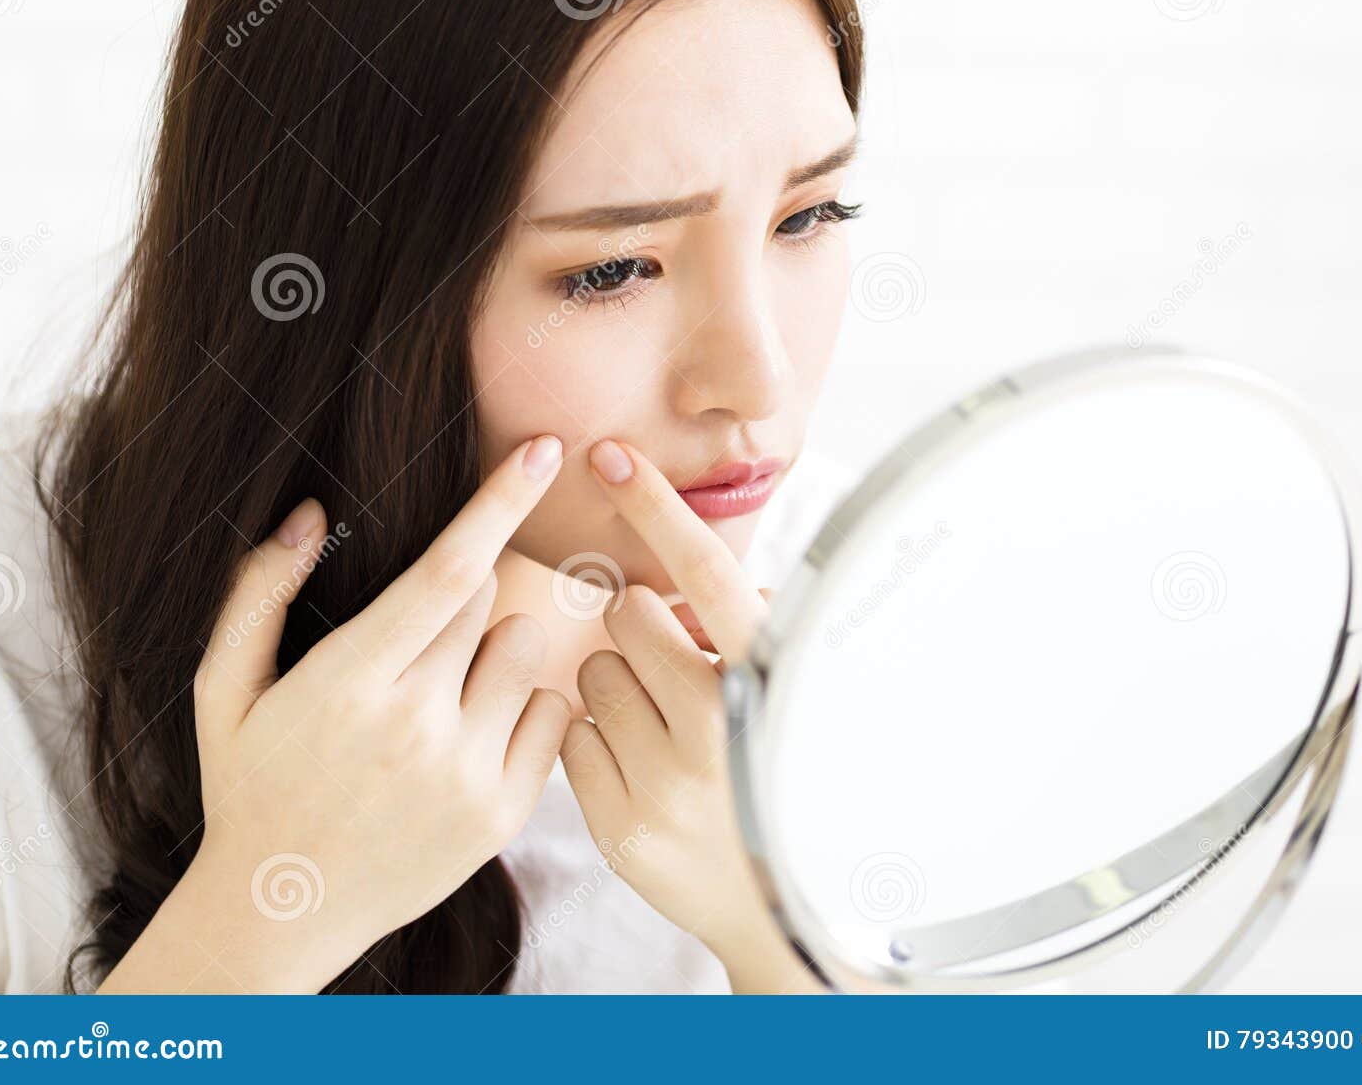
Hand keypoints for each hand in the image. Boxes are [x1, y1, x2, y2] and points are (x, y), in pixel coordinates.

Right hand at [101, 435, 570, 992]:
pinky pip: (552, 714)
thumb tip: (309, 513)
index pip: (447, 570)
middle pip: (487, 600)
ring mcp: (466, 775)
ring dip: (492, 651)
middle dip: (460, 599)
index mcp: (347, 684)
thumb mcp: (223, 690)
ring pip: (525, 650)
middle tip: (414, 648)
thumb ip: (257, 593)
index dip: (500, 500)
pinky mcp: (502, 814)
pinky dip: (523, 708)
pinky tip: (469, 737)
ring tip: (438, 699)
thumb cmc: (250, 786)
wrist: (279, 912)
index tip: (545, 449)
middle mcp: (416, 727)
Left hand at [559, 438, 822, 993]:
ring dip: (617, 686)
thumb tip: (684, 570)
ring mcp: (665, 784)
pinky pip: (570, 737)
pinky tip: (639, 772)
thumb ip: (744, 627)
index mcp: (772, 686)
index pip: (706, 575)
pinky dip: (596, 744)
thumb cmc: (784, 771)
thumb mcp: (790, 690)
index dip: (657, 507)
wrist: (781, 906)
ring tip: (661, 733)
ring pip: (590, 672)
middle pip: (627, 613)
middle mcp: (720, 732)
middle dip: (639, 626)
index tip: (610, 455)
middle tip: (674, 671)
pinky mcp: (619, 827)